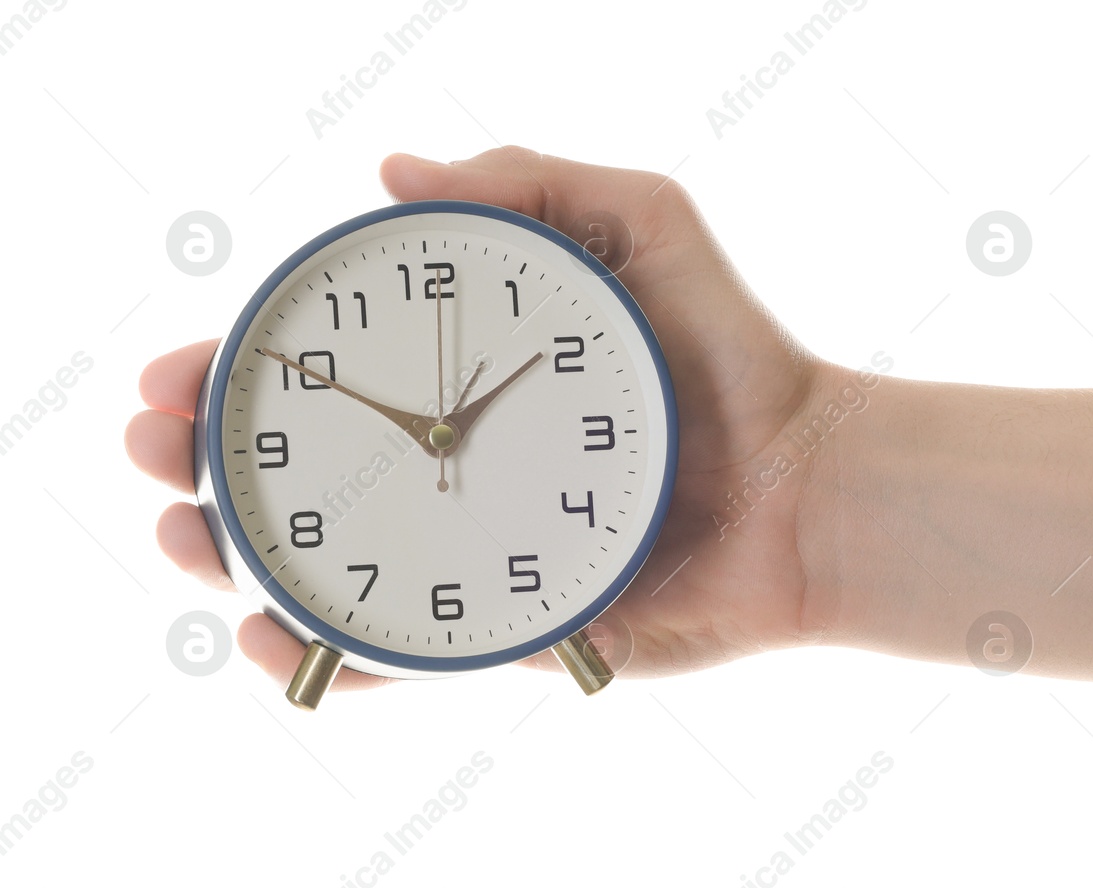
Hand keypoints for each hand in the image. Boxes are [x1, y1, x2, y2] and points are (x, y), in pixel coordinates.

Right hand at [125, 147, 841, 692]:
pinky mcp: (513, 628)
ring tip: (184, 535)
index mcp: (469, 378)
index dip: (239, 373)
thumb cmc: (734, 353)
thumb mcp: (644, 225)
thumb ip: (533, 183)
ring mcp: (477, 550)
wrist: (807, 482)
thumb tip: (393, 172)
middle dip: (206, 460)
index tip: (179, 370)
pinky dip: (325, 656)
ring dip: (233, 557)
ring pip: (327, 563)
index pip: (326, 375)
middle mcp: (458, 464)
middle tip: (159, 447)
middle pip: (302, 468)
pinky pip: (403, 655)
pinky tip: (268, 633)